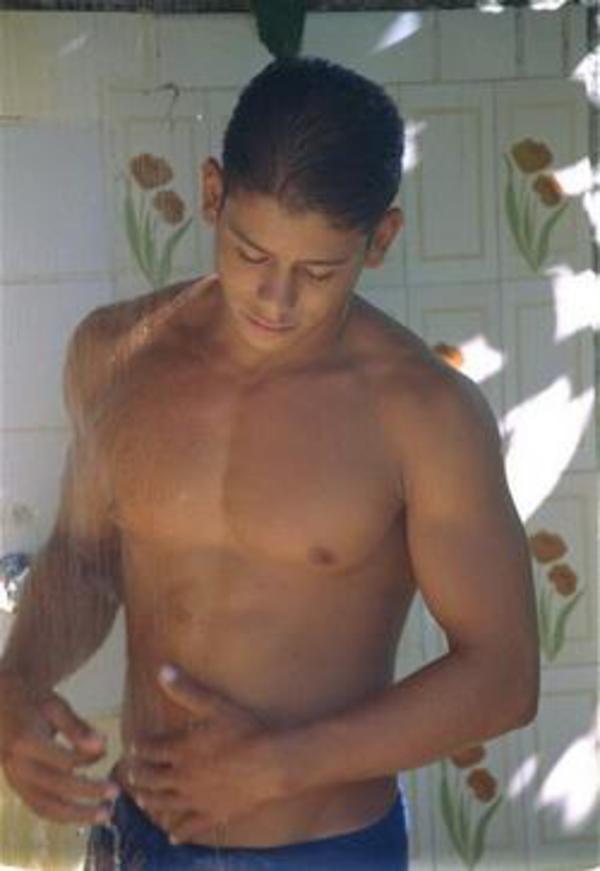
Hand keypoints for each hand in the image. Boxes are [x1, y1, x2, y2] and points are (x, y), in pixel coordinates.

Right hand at [0, 672, 119, 824]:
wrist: (2, 708)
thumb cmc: (34, 704)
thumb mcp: (55, 707)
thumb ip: (77, 728)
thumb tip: (102, 746)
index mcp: (26, 741)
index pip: (61, 759)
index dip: (86, 758)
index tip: (106, 749)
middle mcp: (17, 766)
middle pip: (55, 787)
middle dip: (88, 792)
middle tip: (115, 792)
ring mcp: (15, 781)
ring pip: (46, 807)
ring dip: (78, 815)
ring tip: (105, 814)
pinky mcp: (18, 789)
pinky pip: (40, 808)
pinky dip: (63, 815)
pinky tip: (86, 813)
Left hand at [125, 664, 284, 844]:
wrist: (272, 764)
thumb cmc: (245, 731)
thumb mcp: (216, 705)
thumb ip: (187, 690)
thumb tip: (163, 670)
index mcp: (181, 750)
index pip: (149, 750)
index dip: (139, 748)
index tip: (133, 747)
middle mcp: (182, 777)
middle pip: (151, 779)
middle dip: (138, 775)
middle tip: (131, 773)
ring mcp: (196, 799)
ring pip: (163, 804)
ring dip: (150, 801)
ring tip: (142, 800)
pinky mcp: (212, 814)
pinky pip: (190, 826)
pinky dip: (179, 831)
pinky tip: (173, 834)